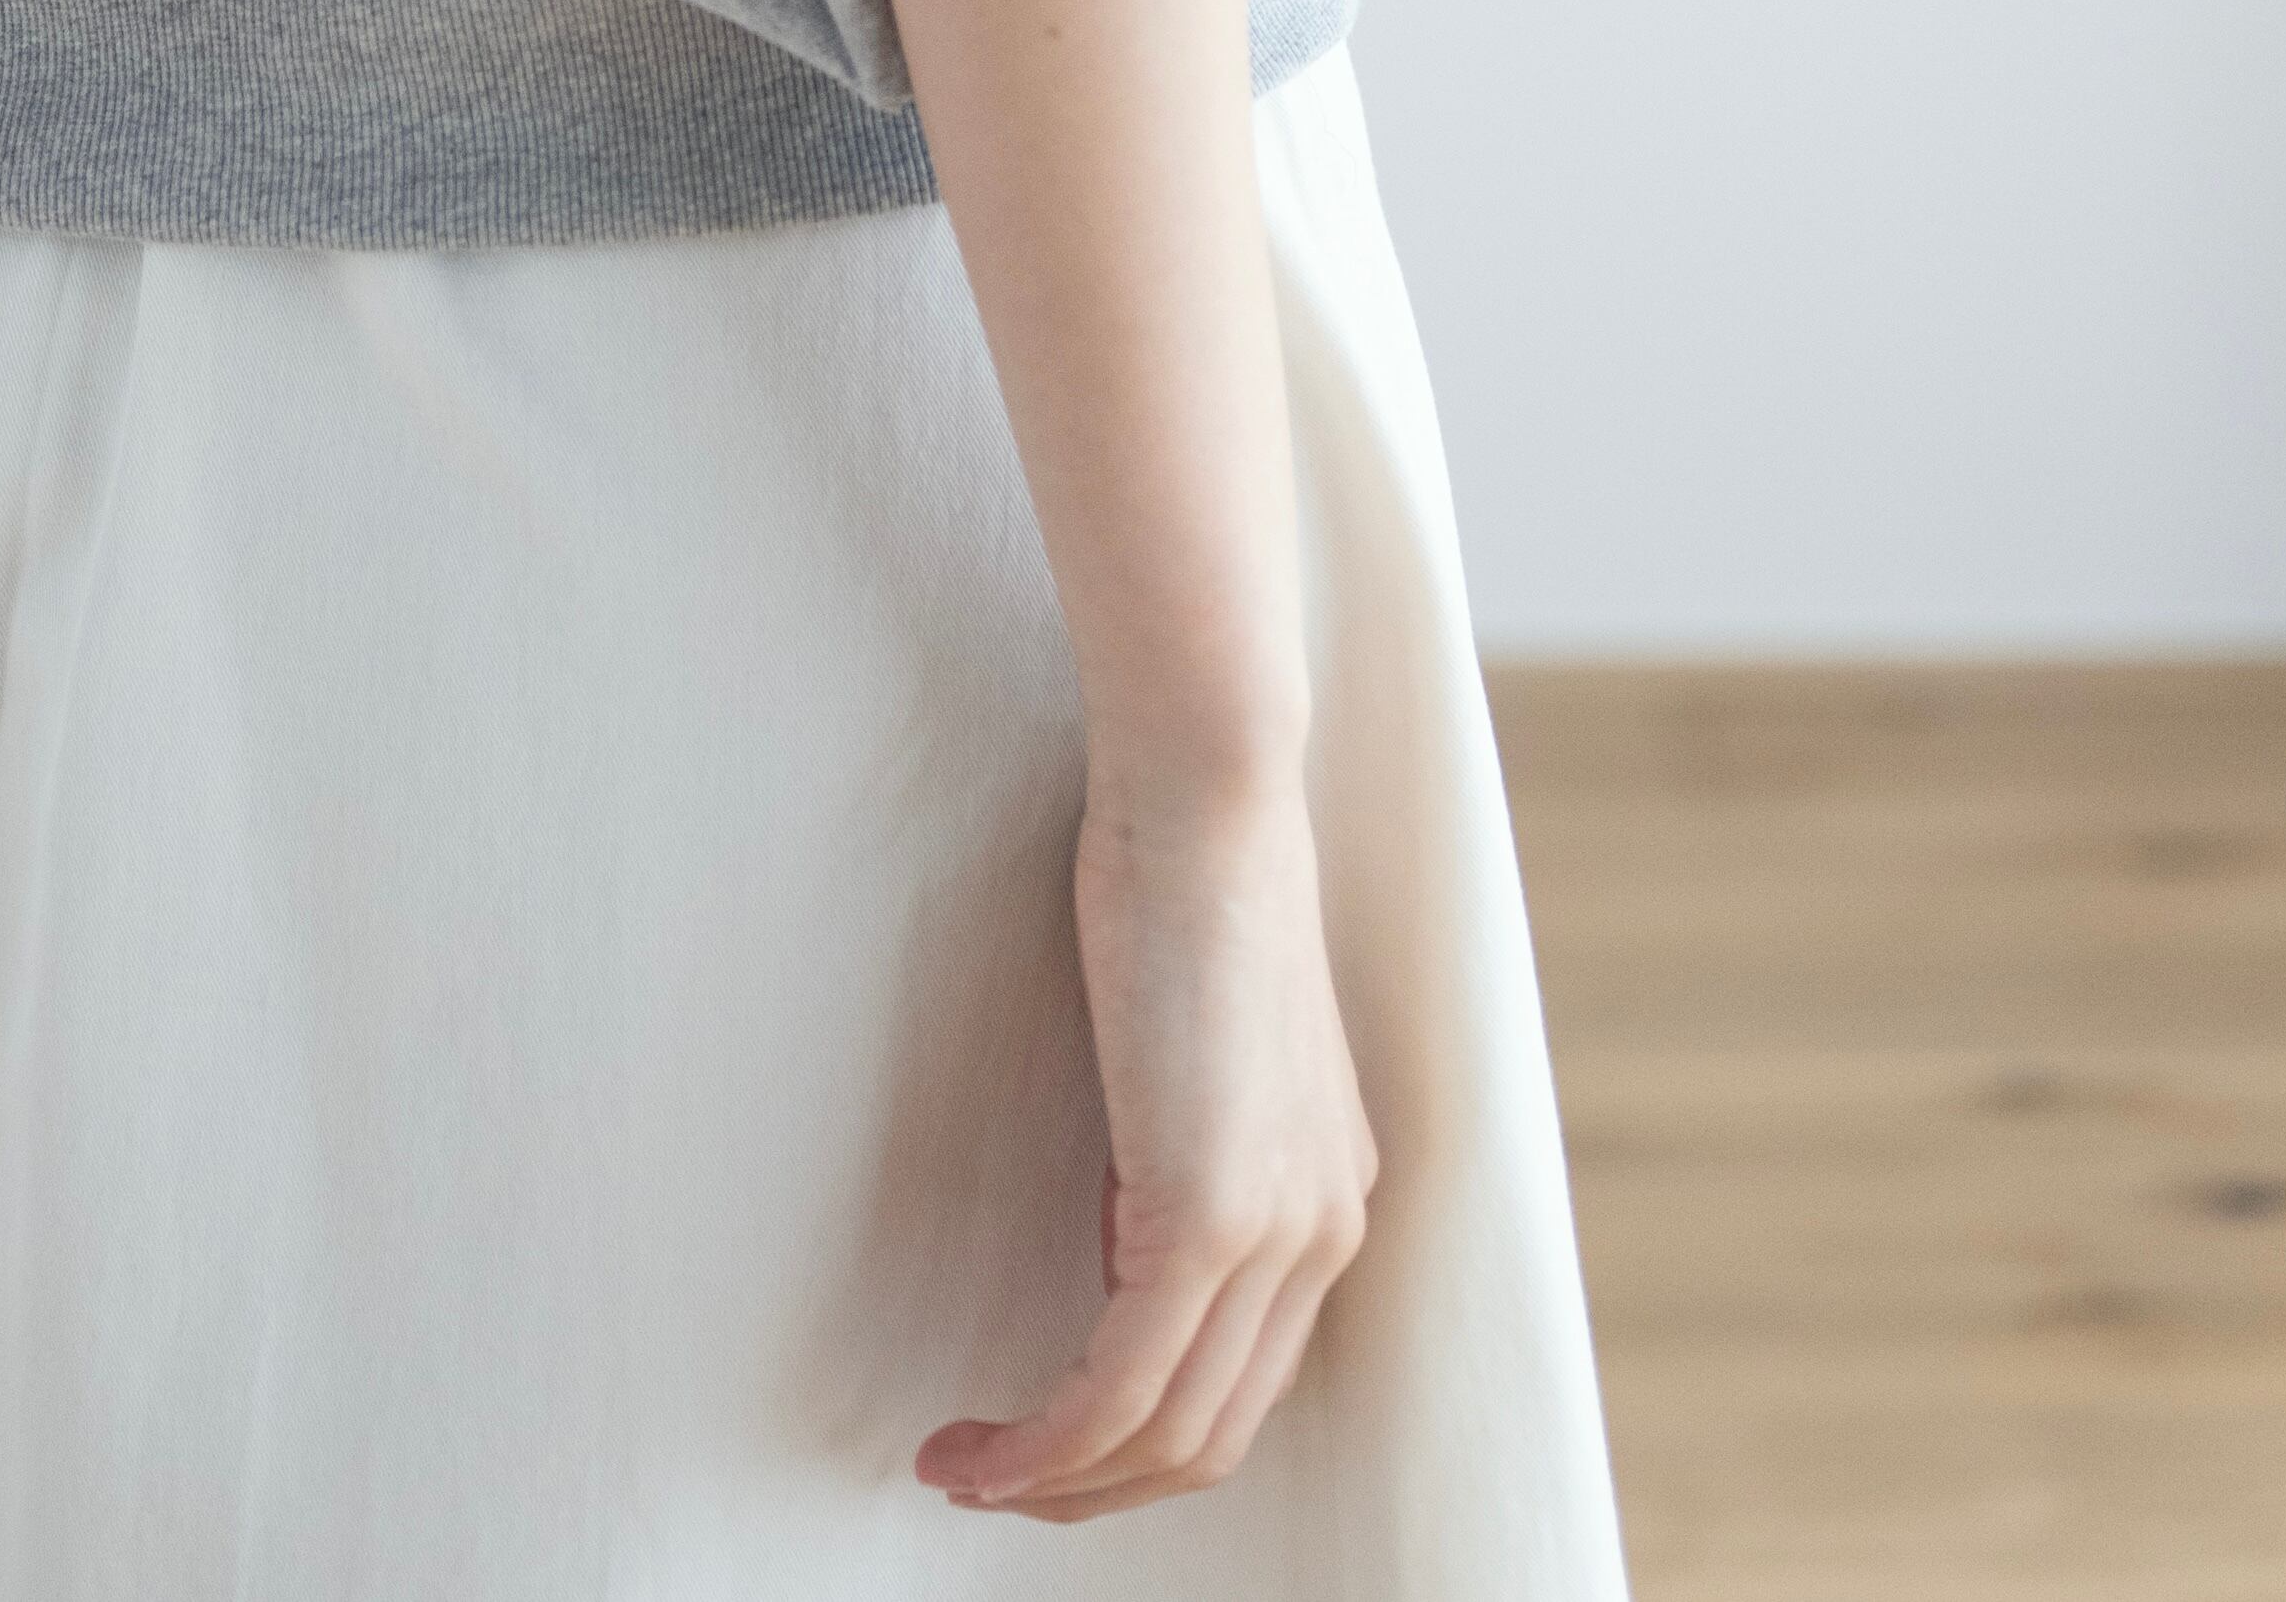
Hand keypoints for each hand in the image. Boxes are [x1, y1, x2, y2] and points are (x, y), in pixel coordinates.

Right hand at [914, 775, 1374, 1522]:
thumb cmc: (1182, 881)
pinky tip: (982, 1445)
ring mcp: (1276, 1231)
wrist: (1207, 795)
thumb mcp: (1199, 1044)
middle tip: (989, 1480)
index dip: (1141, 1437)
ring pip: (1166, 1432)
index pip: (1245, 1381)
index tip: (1046, 1439)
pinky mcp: (1208, 1214)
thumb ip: (1186, 1145)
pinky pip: (1121, 1384)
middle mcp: (1322, 1234)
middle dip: (1093, 1489)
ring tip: (959, 1469)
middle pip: (1212, 1435)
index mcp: (1326, 1198)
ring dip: (1054, 1480)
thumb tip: (1125, 1226)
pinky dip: (1045, 1441)